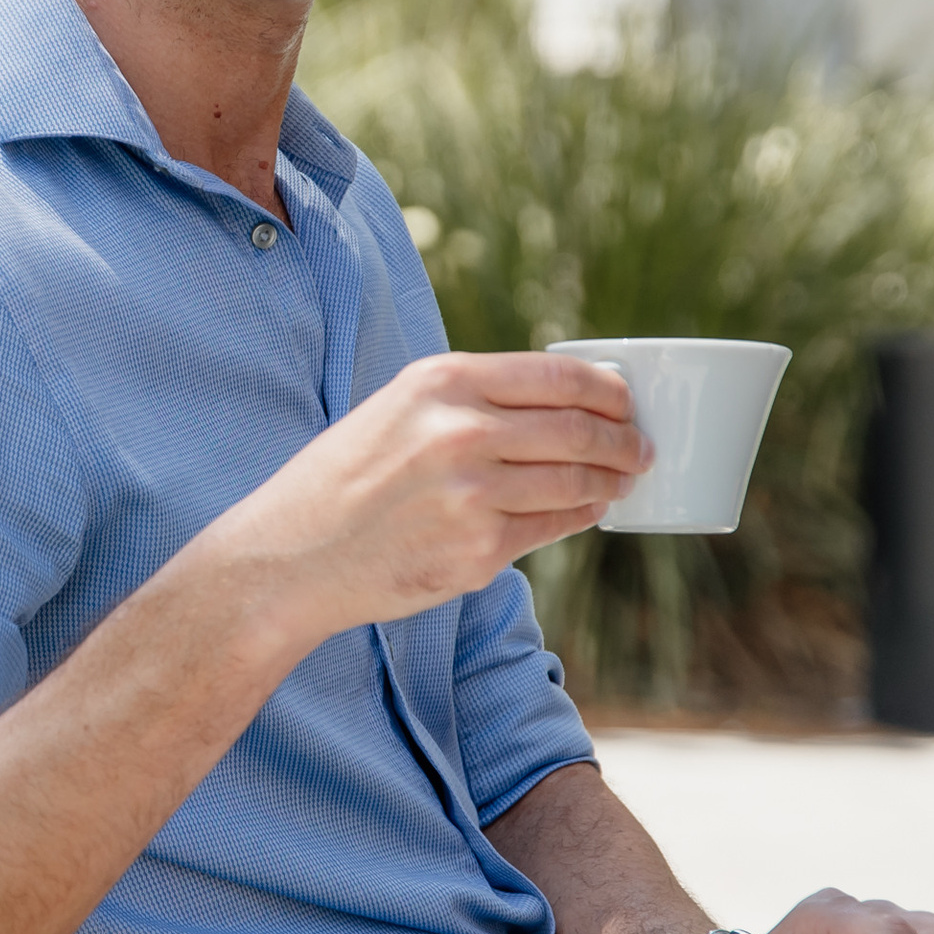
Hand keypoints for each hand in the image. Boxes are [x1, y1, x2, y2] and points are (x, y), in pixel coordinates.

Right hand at [210, 351, 650, 643]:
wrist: (292, 555)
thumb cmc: (346, 477)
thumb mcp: (399, 407)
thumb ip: (472, 398)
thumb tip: (559, 400)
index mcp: (443, 382)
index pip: (560, 378)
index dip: (610, 391)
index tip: (626, 401)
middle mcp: (461, 432)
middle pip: (579, 431)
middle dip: (624, 440)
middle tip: (640, 447)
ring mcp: (473, 496)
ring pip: (575, 483)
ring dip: (610, 482)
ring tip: (623, 480)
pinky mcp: (478, 553)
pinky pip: (550, 529)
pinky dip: (578, 517)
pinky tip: (587, 510)